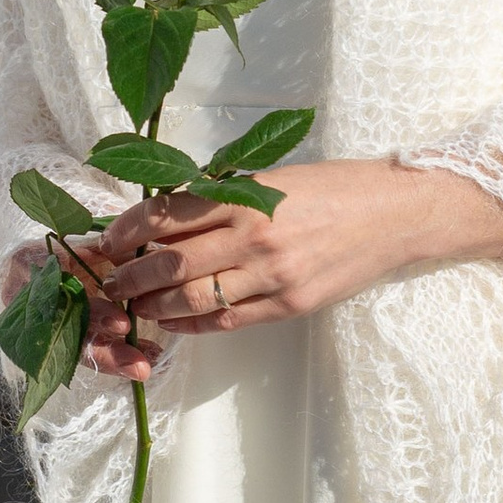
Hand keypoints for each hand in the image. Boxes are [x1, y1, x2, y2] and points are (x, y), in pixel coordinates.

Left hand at [81, 158, 502, 378]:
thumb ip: (222, 196)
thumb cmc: (333, 188)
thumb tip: (166, 215)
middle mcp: (254, 235)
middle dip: (130, 277)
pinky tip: (174, 322)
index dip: (127, 232)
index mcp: (246, 196)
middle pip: (171, 263)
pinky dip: (194, 324)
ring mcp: (272, 275)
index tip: (107, 242)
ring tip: (134, 307)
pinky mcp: (290, 305)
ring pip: (193, 299)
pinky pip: (228, 320)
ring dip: (155, 306)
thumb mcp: (272, 178)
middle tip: (109, 283)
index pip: (167, 215)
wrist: (394, 215)